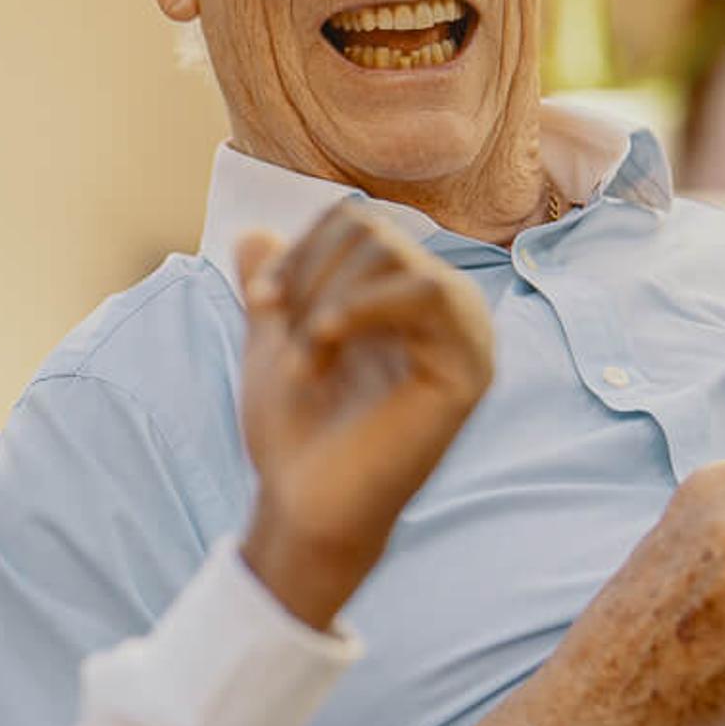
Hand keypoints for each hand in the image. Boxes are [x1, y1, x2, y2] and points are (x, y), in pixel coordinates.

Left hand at [231, 208, 494, 627]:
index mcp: (406, 296)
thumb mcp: (276, 342)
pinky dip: (362, 307)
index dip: (300, 250)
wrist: (303, 503)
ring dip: (327, 298)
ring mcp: (465, 335)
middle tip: (280, 333)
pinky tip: (323, 342)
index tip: (261, 301)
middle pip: (371, 229)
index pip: (357, 222)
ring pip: (392, 254)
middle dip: (307, 275)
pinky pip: (427, 295)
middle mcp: (445, 307)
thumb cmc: (297, 432)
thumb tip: (253, 235)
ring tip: (304, 358)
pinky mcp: (471, 368)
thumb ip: (275, 289)